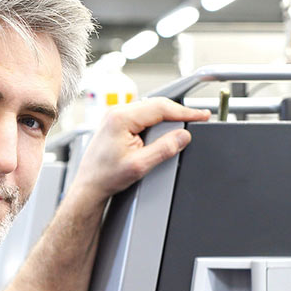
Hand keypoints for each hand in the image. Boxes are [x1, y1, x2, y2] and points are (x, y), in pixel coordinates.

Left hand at [69, 98, 209, 206]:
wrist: (90, 185)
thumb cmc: (105, 176)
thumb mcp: (140, 165)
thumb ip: (164, 148)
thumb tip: (183, 136)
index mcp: (121, 118)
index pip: (161, 107)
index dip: (185, 111)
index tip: (201, 115)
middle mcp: (116, 112)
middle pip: (157, 105)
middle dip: (178, 113)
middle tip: (198, 119)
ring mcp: (115, 116)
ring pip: (150, 110)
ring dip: (167, 118)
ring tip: (183, 126)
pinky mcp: (116, 122)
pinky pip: (143, 116)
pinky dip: (157, 122)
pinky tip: (165, 130)